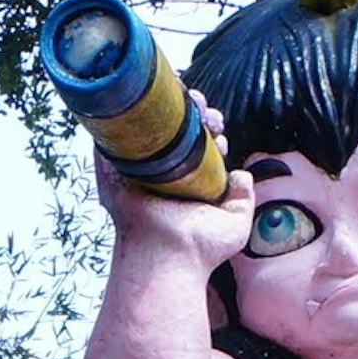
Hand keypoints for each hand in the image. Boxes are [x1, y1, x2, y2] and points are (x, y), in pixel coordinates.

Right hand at [93, 102, 255, 270]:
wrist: (169, 257)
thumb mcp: (237, 223)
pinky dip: (123, 120)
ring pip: (150, 130)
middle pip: (176, 132)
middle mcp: (163, 175)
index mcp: (188, 182)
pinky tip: (143, 103)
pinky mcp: (115, 174)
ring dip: (166, 109)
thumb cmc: (201, 250)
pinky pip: (113, 142)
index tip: (220, 132)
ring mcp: (138, 173)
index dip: (212, 130)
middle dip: (195, 114)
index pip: (199, 144)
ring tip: (188, 100)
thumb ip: (245, 198)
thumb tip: (242, 175)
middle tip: (207, 114)